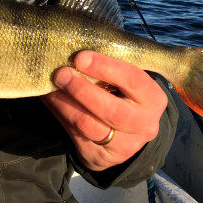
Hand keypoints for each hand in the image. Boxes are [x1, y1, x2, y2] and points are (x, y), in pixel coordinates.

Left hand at [41, 50, 167, 171]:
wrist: (127, 134)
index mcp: (153, 98)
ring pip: (88, 125)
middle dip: (81, 90)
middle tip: (60, 73)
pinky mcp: (102, 157)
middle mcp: (143, 124)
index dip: (105, 67)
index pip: (132, 79)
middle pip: (111, 110)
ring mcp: (124, 145)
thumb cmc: (123, 94)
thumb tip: (73, 45)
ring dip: (64, 103)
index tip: (80, 56)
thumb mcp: (126, 80)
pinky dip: (59, 113)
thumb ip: (109, 66)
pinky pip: (75, 134)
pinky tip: (50, 99)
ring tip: (50, 86)